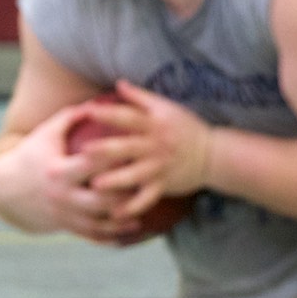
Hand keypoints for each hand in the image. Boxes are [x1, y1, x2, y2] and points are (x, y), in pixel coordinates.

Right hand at [13, 102, 155, 245]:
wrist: (7, 188)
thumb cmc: (31, 153)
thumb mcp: (47, 132)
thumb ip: (71, 117)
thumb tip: (98, 102)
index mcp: (58, 171)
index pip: (91, 165)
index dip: (114, 159)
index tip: (135, 152)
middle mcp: (61, 196)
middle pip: (100, 200)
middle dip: (124, 196)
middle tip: (145, 187)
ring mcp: (64, 215)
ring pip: (99, 223)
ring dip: (122, 220)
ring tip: (141, 212)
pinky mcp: (65, 226)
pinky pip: (91, 237)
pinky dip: (111, 237)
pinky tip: (128, 230)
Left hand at [75, 80, 212, 223]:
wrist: (213, 154)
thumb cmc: (185, 127)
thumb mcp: (166, 107)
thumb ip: (140, 97)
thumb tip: (118, 83)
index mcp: (154, 124)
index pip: (129, 116)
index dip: (109, 113)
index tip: (88, 110)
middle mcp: (156, 145)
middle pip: (128, 146)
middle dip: (106, 149)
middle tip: (83, 152)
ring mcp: (160, 167)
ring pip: (135, 175)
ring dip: (115, 181)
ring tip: (95, 185)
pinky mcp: (164, 185)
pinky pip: (147, 198)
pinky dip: (133, 207)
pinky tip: (115, 214)